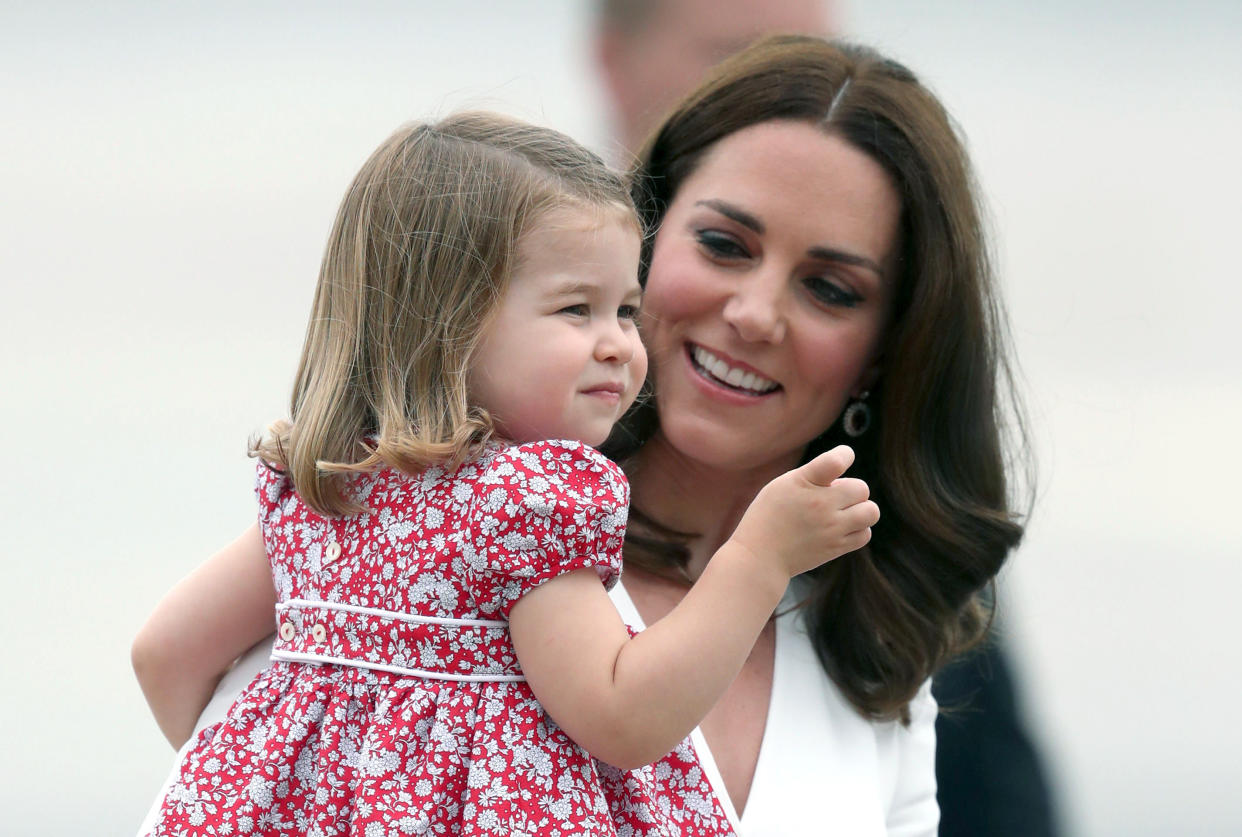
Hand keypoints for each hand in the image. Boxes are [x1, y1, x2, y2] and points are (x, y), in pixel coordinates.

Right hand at [728, 445, 878, 579]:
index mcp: (804, 483)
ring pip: (871, 512)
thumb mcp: (783, 485)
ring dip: (861, 509)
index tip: (843, 457)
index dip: (845, 454)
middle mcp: (821, 505)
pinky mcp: (836, 547)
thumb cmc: (770, 515)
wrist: (760, 555)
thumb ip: (814, 475)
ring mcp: (831, 528)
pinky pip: (865, 534)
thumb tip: (845, 477)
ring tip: (843, 512)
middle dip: (851, 489)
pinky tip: (842, 528)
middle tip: (832, 496)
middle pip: (861, 488)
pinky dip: (858, 529)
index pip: (837, 460)